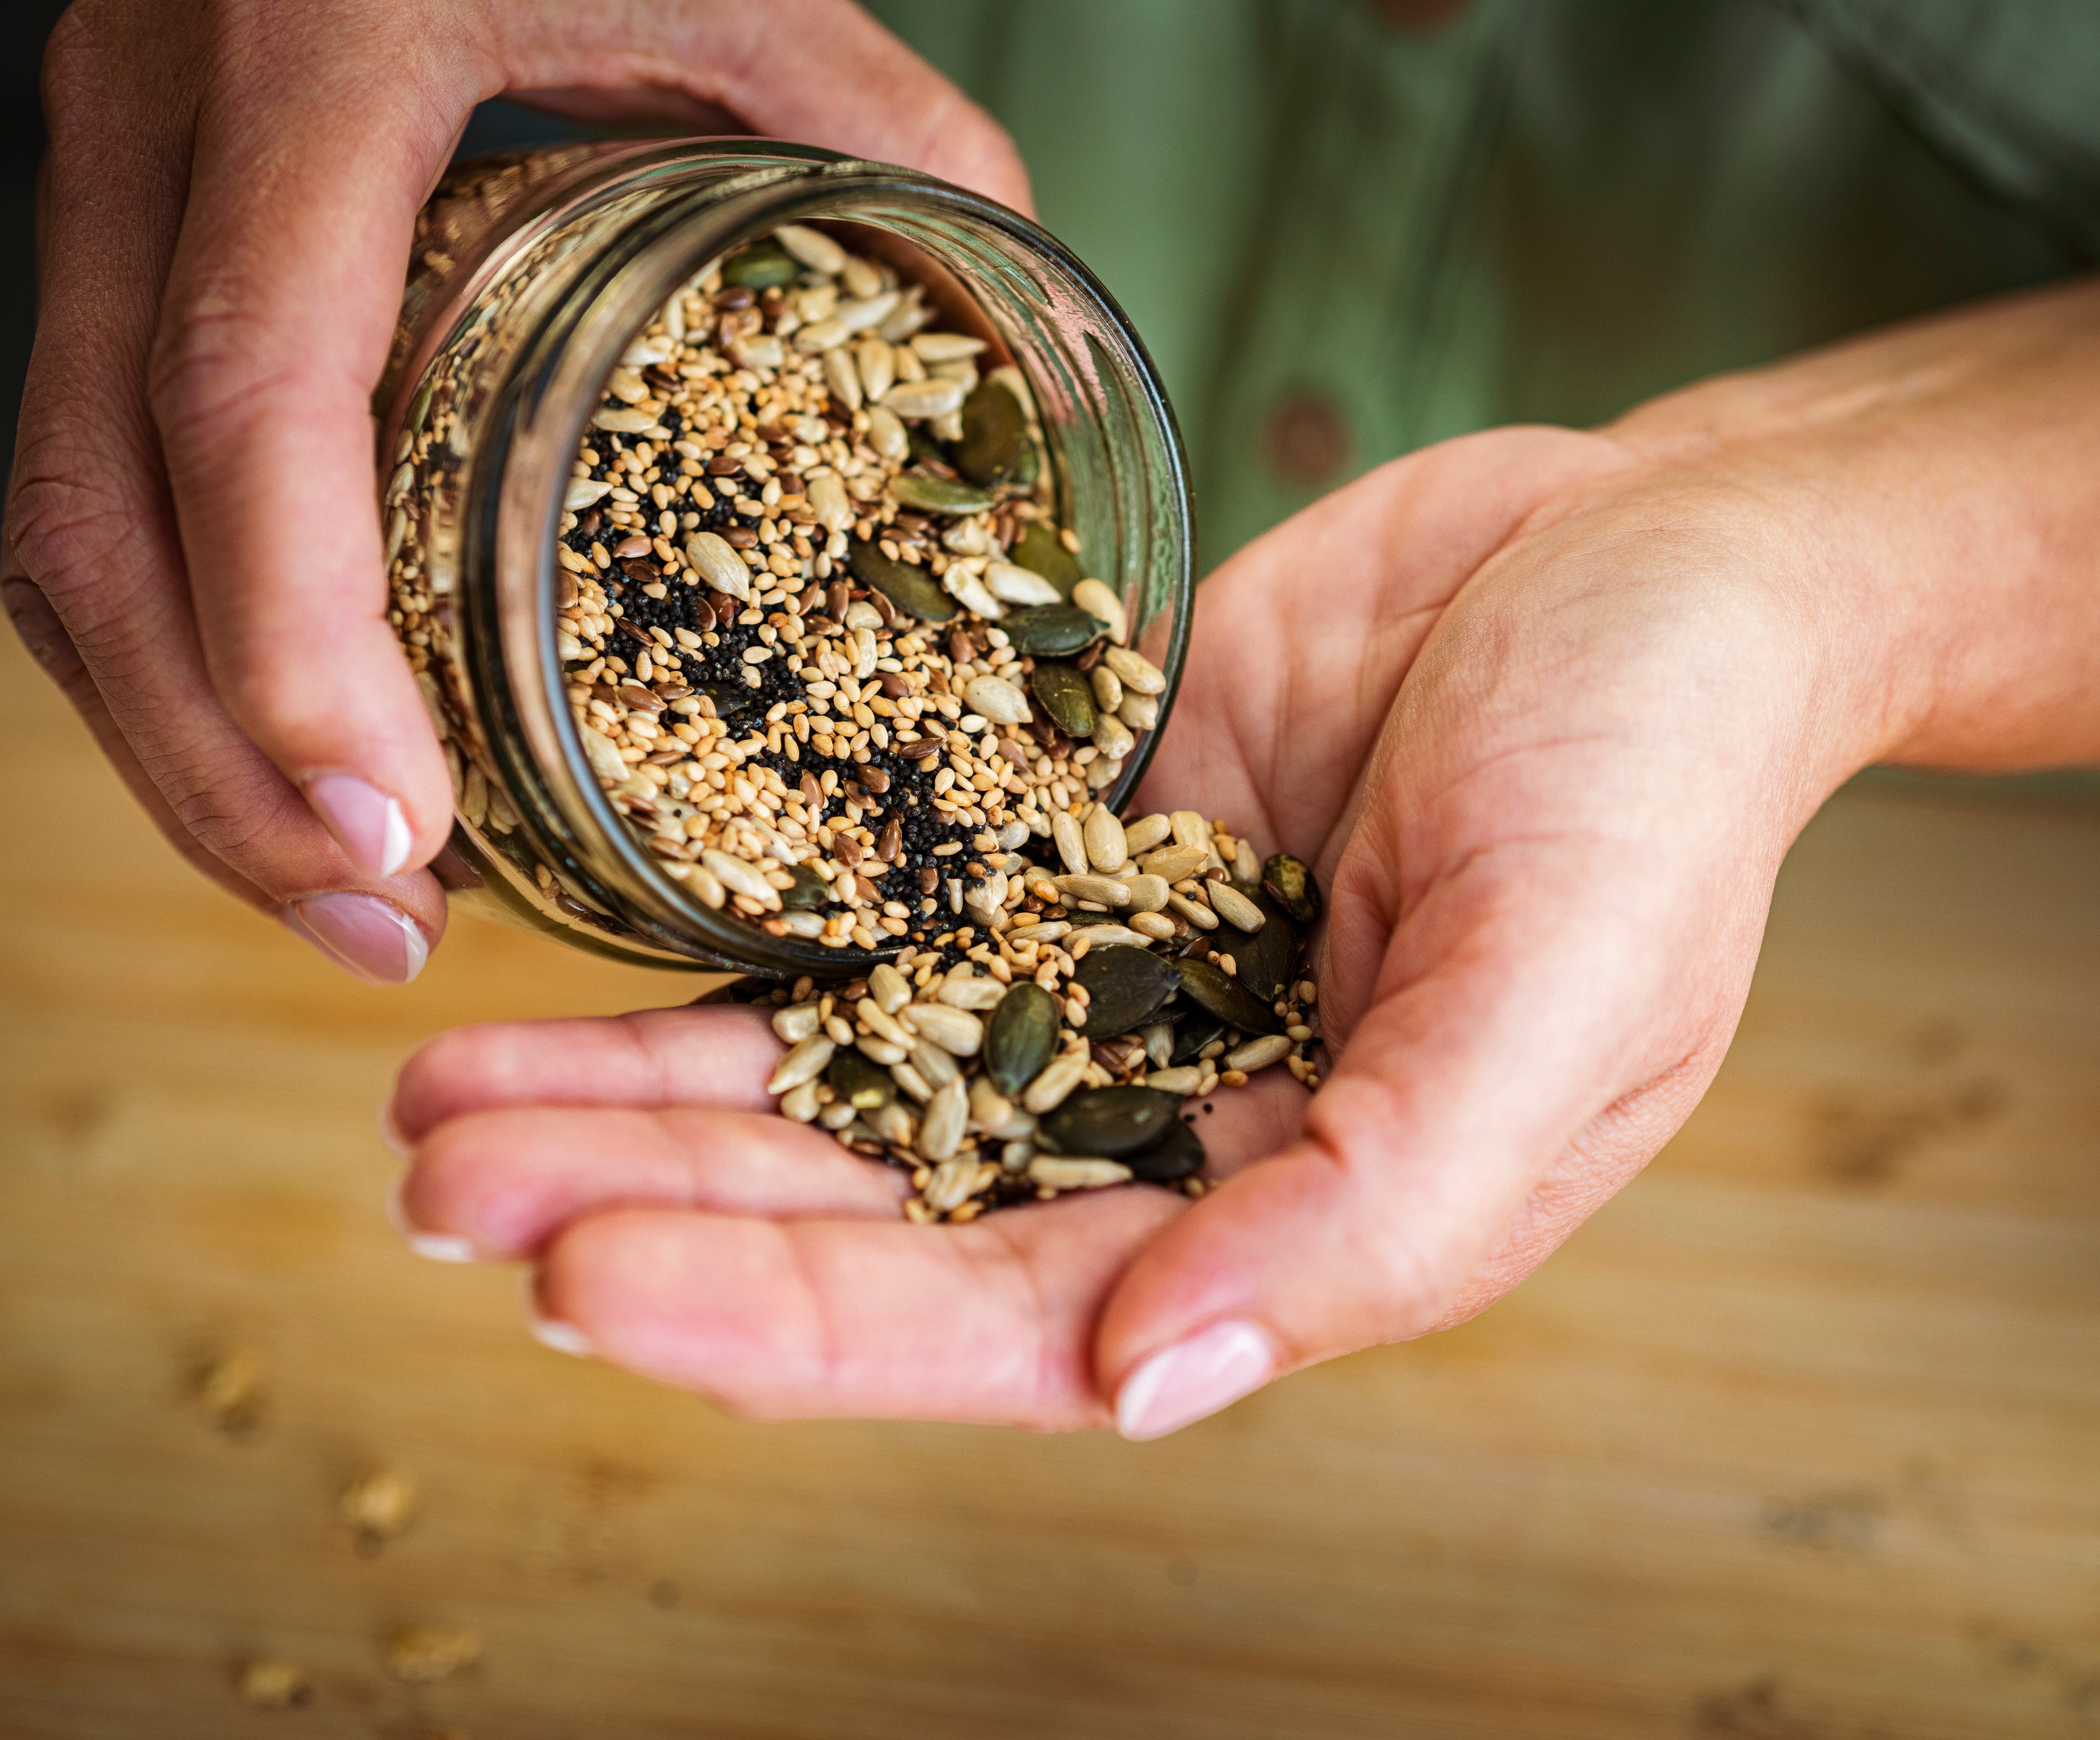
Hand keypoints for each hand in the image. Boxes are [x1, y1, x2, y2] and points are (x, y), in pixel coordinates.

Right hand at [2, 0, 1028, 982]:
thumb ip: (895, 147)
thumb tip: (1037, 365)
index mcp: (323, 52)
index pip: (250, 387)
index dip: (296, 640)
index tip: (397, 830)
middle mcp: (158, 123)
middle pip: (99, 513)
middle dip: (220, 764)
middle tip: (375, 922)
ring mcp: (103, 182)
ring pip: (57, 527)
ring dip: (178, 745)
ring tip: (342, 890)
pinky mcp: (109, 238)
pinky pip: (88, 488)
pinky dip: (178, 651)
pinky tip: (293, 756)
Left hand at [384, 424, 1882, 1431]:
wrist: (1656, 552)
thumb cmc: (1662, 776)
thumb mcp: (1561, 993)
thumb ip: (1373, 1208)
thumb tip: (1158, 1381)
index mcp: (1295, 1222)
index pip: (1005, 1323)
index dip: (794, 1323)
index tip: (589, 1282)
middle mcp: (1167, 1126)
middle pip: (869, 1214)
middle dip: (657, 1212)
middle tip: (442, 1191)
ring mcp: (1094, 983)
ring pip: (831, 1080)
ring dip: (639, 1101)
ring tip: (438, 1102)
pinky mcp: (1052, 846)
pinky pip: (862, 917)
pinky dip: (722, 949)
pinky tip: (572, 970)